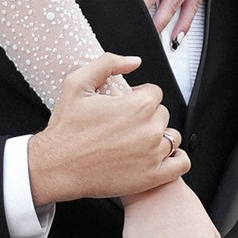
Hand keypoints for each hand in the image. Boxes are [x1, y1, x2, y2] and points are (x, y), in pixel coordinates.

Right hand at [28, 52, 186, 208]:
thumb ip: (108, 63)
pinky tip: (159, 157)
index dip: (138, 97)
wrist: (57, 166)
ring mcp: (153, 155)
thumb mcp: (77, 83)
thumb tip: (134, 61)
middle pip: (162, 114)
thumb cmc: (66, 129)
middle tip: (125, 126)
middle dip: (147, 117)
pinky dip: (175, 159)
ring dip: (159, 137)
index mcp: (138, 106)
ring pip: (172, 137)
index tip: (125, 107)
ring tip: (137, 142)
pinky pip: (181, 164)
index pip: (154, 93)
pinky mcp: (153, 176)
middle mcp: (150, 130)